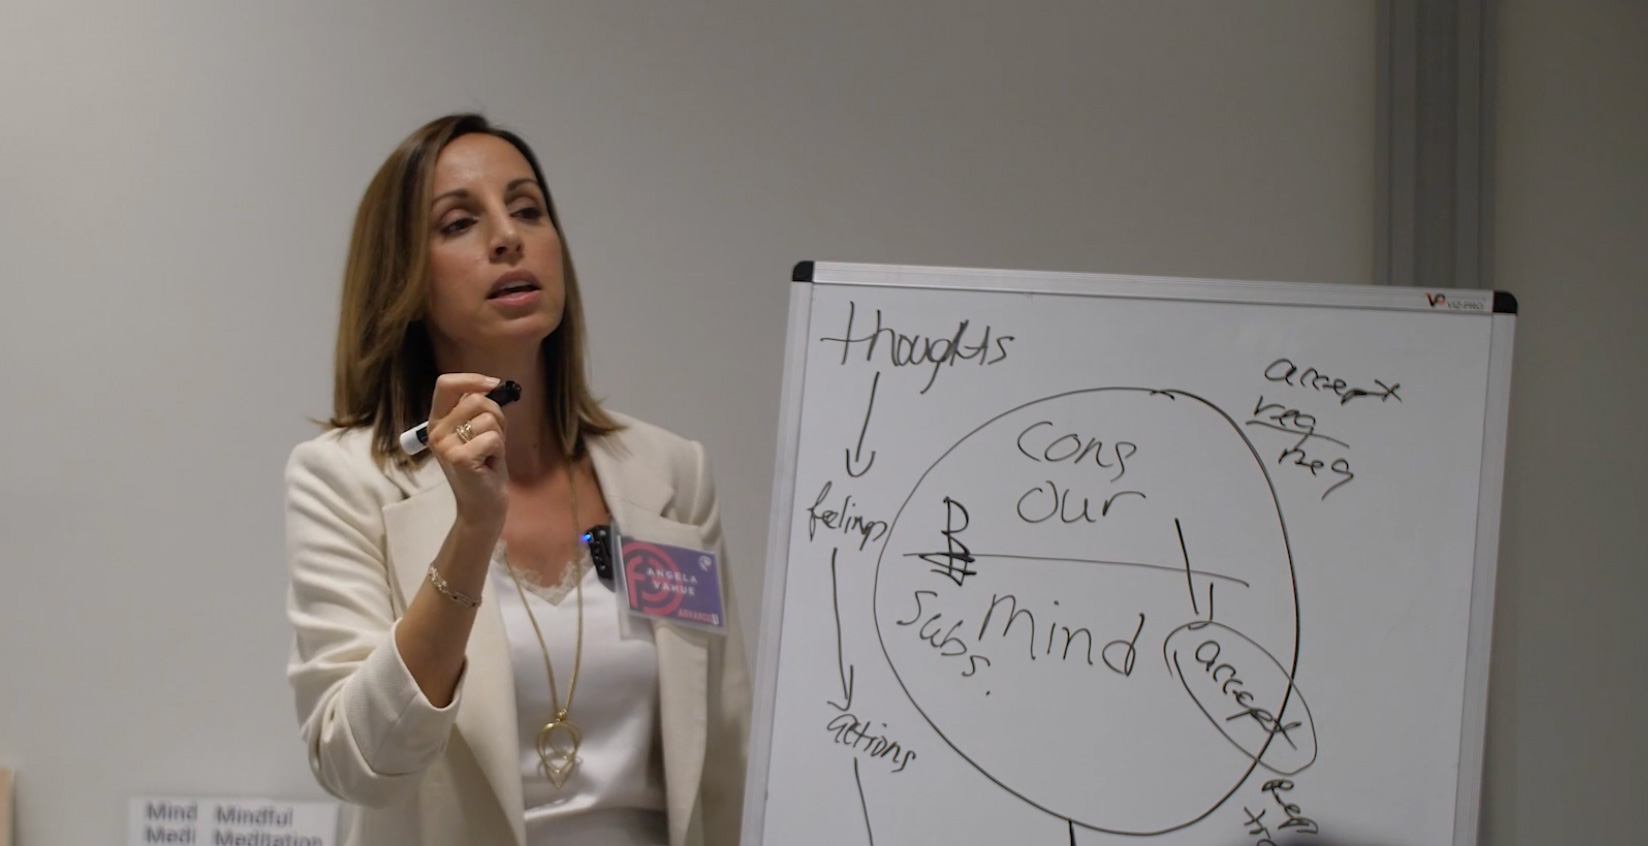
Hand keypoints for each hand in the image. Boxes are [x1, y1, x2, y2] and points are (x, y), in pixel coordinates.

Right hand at [428, 373, 508, 531]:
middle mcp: (436, 432)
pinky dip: (500, 449)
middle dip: (496, 416)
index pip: (445, 384)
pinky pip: (493, 438)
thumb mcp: (476, 431)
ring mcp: (446, 446)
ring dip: (499, 435)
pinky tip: (490, 464)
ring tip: (489, 453)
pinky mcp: (460, 458)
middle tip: (493, 439)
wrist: (482, 504)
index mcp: (437, 421)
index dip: (471, 379)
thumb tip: (490, 384)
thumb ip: (475, 409)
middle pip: (476, 400)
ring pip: (488, 418)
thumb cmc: (484, 465)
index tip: (493, 384)